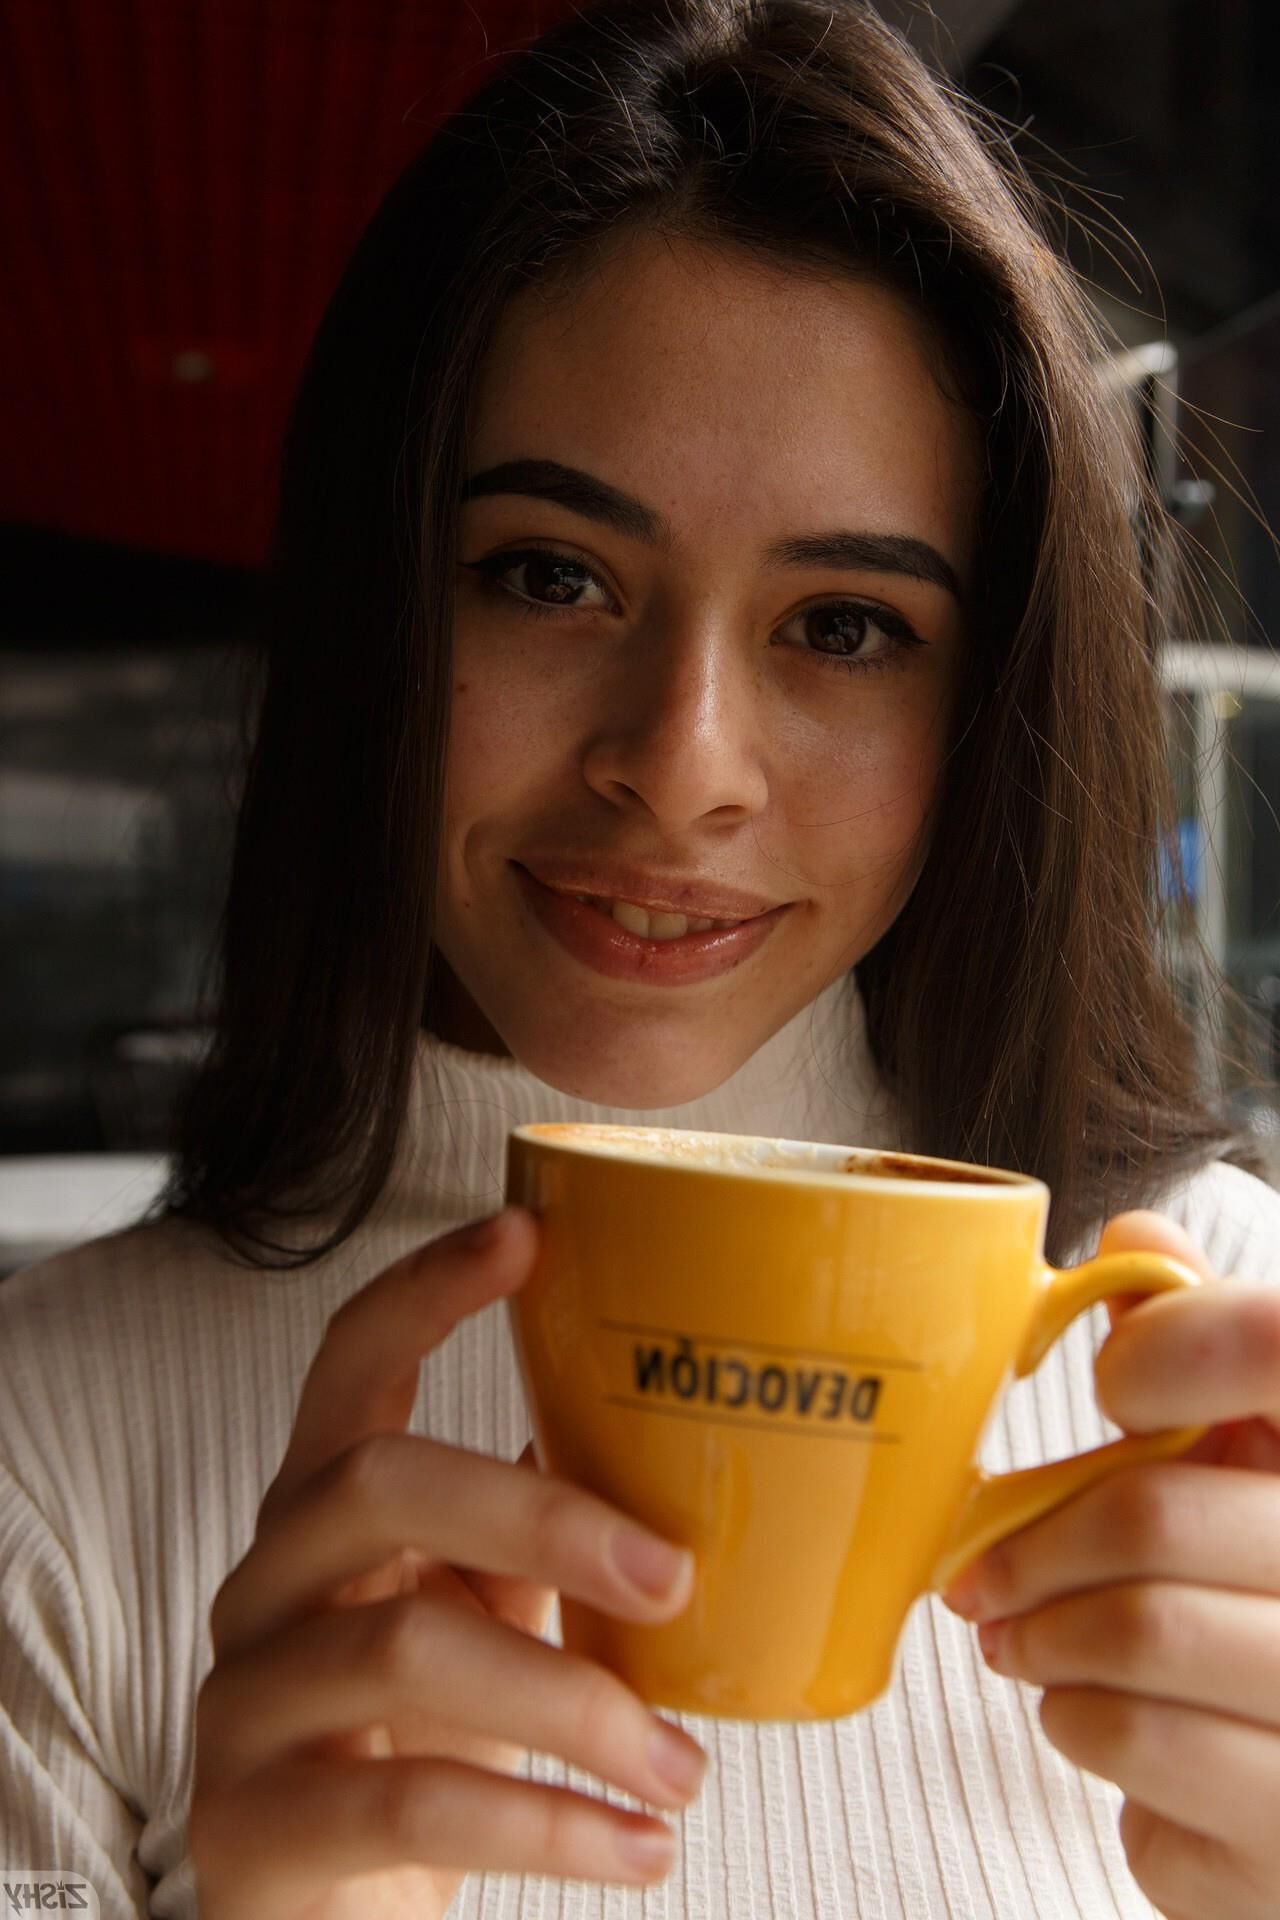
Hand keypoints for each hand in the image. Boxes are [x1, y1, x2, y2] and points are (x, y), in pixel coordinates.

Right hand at [189, 1207, 707, 1919]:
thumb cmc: (420, 1754)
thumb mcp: (476, 1630)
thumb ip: (531, 1545)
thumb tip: (662, 1435)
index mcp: (323, 1515)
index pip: (349, 1363)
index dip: (427, 1288)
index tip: (529, 1231)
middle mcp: (264, 1583)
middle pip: (379, 1480)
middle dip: (541, 1513)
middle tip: (675, 1578)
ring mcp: (243, 1702)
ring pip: (402, 1649)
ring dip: (575, 1706)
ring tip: (683, 1769)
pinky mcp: (250, 1827)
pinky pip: (408, 1804)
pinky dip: (547, 1827)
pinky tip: (637, 1851)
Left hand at [942, 1210, 1279, 1919]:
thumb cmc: (1267, 1594)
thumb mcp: (1262, 1462)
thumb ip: (1211, 1348)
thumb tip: (1137, 1238)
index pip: (1275, 1346)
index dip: (1178, 1348)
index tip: (1115, 1384)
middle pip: (1153, 1516)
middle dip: (1032, 1541)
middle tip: (979, 1566)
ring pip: (1131, 1639)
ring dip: (1038, 1635)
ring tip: (1018, 1635)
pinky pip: (1134, 1753)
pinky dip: (1077, 1725)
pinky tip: (1090, 1712)